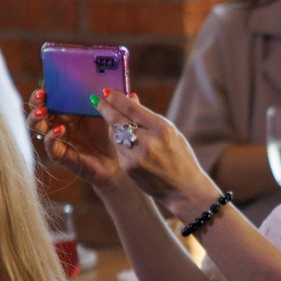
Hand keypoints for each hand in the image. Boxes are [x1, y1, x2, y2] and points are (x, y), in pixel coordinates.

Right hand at [29, 89, 124, 189]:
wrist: (112, 161)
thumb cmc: (105, 135)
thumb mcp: (102, 115)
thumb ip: (100, 101)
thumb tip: (107, 86)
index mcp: (64, 110)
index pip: (49, 97)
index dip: (45, 89)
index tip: (47, 82)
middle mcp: (55, 122)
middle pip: (37, 108)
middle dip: (35, 100)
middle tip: (40, 95)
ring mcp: (55, 137)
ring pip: (36, 126)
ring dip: (36, 117)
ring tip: (42, 111)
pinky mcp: (58, 153)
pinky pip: (49, 144)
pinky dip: (51, 136)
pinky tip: (59, 130)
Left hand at [96, 91, 223, 220]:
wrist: (184, 189)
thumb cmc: (181, 157)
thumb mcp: (171, 133)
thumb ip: (148, 117)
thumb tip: (130, 98)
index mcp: (162, 129)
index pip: (132, 109)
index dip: (117, 98)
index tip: (107, 91)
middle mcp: (148, 142)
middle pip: (118, 120)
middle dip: (105, 108)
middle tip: (96, 100)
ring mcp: (137, 157)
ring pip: (115, 135)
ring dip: (112, 126)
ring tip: (112, 119)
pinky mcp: (129, 168)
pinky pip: (119, 150)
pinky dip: (120, 143)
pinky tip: (126, 142)